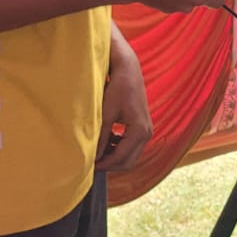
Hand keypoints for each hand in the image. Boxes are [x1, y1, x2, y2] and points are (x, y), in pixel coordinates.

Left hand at [96, 32, 151, 172]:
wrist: (128, 71)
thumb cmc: (117, 88)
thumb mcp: (106, 114)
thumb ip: (102, 137)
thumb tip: (93, 157)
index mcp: (139, 131)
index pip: (121, 157)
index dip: (104, 164)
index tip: (89, 165)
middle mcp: (147, 133)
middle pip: (128, 161)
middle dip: (110, 164)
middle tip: (92, 162)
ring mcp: (146, 131)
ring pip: (130, 155)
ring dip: (114, 156)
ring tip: (97, 151)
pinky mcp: (142, 127)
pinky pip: (131, 146)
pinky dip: (118, 148)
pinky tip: (106, 141)